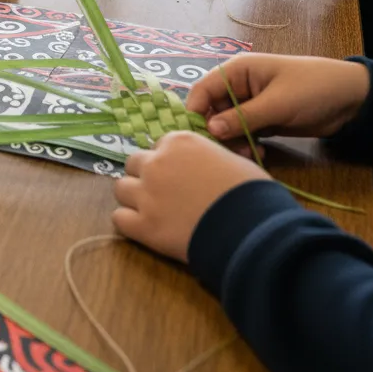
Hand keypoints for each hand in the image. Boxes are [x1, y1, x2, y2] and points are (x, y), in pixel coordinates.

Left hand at [112, 131, 268, 262]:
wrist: (252, 227)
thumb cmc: (252, 191)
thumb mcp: (230, 160)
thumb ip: (205, 159)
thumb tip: (204, 169)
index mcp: (178, 142)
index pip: (158, 147)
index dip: (169, 163)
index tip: (181, 177)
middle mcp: (156, 163)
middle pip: (134, 164)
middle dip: (146, 177)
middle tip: (164, 194)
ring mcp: (146, 193)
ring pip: (121, 189)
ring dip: (134, 198)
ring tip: (153, 212)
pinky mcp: (143, 225)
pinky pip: (119, 219)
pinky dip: (129, 224)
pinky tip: (146, 229)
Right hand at [187, 52, 369, 141]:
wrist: (351, 99)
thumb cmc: (311, 88)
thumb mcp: (277, 103)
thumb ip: (242, 117)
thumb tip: (210, 130)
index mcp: (236, 72)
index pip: (202, 91)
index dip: (195, 113)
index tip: (196, 138)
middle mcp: (237, 87)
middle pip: (211, 112)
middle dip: (218, 133)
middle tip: (231, 153)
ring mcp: (249, 105)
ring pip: (226, 126)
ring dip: (233, 142)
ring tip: (250, 155)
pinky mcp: (261, 120)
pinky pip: (242, 134)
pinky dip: (246, 145)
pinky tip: (259, 153)